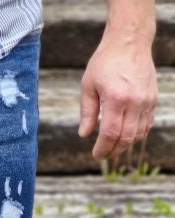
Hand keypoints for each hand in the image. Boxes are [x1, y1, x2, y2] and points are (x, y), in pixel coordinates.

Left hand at [78, 32, 157, 160]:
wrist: (129, 41)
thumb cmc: (105, 62)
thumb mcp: (88, 86)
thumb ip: (87, 112)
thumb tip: (84, 135)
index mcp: (116, 98)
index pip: (110, 134)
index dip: (102, 149)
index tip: (96, 155)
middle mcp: (134, 101)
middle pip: (126, 138)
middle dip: (113, 151)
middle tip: (103, 155)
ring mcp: (147, 101)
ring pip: (138, 135)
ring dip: (125, 145)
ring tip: (113, 147)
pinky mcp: (153, 99)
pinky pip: (147, 125)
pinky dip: (137, 135)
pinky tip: (126, 136)